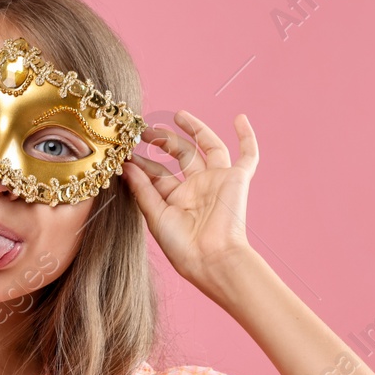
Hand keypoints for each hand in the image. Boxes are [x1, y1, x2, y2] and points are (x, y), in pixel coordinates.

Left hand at [122, 110, 259, 286]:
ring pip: (207, 147)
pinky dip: (247, 137)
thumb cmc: (182, 246)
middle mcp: (196, 187)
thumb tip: (127, 165)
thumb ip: (142, 188)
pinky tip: (240, 118)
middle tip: (147, 130)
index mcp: (175, 199)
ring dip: (195, 130)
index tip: (126, 150)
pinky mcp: (237, 178)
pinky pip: (248, 155)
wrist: (212, 258)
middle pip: (180, 155)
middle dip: (163, 141)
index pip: (157, 173)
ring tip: (178, 115)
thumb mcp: (155, 215)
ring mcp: (217, 181)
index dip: (142, 161)